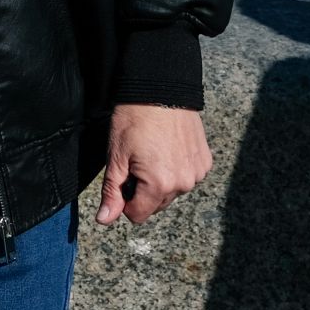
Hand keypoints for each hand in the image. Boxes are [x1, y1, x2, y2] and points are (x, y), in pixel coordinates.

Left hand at [95, 104, 212, 225]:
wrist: (161, 90)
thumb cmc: (134, 120)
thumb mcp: (116, 156)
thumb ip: (112, 192)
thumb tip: (104, 220)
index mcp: (159, 185)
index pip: (138, 215)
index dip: (124, 201)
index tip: (122, 178)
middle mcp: (183, 184)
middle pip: (156, 204)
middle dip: (143, 190)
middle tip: (135, 161)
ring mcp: (197, 173)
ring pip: (172, 191)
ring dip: (161, 181)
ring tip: (152, 152)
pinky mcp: (205, 161)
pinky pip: (187, 176)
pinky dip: (177, 169)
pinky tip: (168, 149)